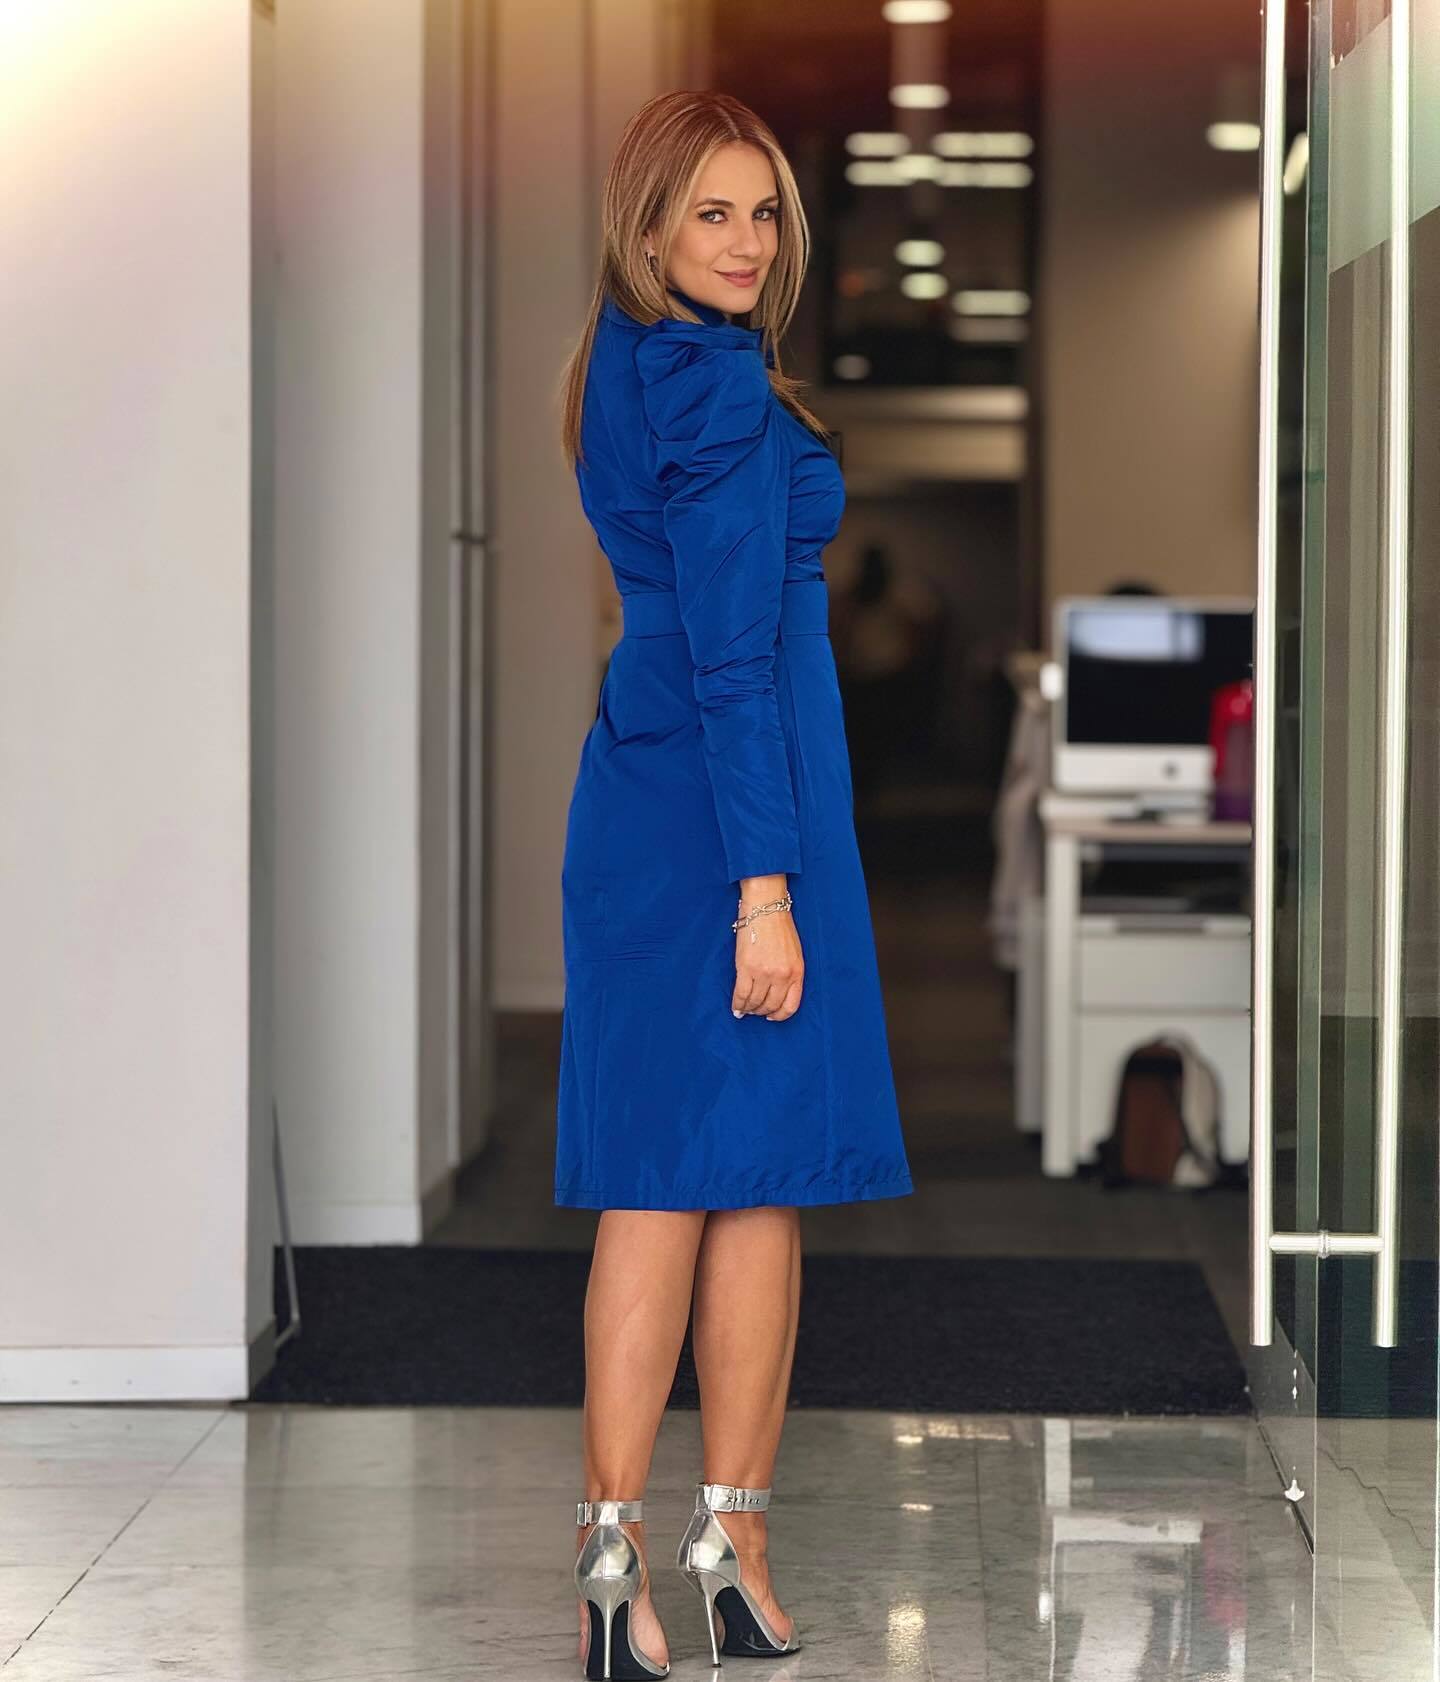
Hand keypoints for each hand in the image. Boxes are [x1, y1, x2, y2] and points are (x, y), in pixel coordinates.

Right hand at [732, 876, 803, 1020]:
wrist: (765, 908)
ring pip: (755, 1002)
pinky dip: (737, 1004)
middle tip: (755, 1012)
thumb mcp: (794, 953)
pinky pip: (741, 994)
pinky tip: (736, 1008)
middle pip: (771, 1006)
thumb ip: (789, 973)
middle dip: (762, 1012)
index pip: (790, 1005)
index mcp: (797, 972)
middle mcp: (782, 976)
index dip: (779, 1015)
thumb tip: (777, 992)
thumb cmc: (780, 927)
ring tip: (744, 1009)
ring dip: (748, 1009)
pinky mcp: (746, 968)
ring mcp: (764, 973)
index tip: (772, 1017)